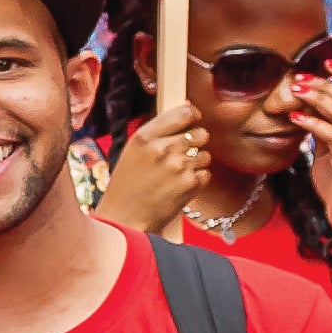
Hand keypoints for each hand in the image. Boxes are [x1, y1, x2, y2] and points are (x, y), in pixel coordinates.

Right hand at [95, 102, 208, 233]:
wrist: (126, 220)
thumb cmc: (127, 187)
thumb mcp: (132, 152)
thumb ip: (157, 133)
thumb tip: (188, 112)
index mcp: (144, 138)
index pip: (185, 113)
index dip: (192, 116)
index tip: (192, 120)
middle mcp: (163, 148)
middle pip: (200, 133)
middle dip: (194, 143)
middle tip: (179, 156)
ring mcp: (179, 166)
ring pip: (205, 155)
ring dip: (195, 164)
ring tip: (175, 176)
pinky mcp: (192, 183)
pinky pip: (206, 173)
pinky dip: (196, 181)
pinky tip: (178, 188)